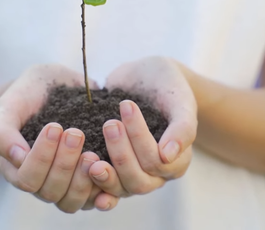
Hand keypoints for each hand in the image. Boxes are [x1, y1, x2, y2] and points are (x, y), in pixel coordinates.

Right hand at [0, 64, 118, 211]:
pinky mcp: (89, 181)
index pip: (27, 179)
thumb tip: (17, 159)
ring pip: (72, 202)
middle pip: (50, 192)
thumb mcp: (12, 103)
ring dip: (83, 179)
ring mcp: (65, 184)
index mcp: (16, 166)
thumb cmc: (31, 91)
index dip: (41, 158)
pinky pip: (96, 198)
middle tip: (76, 133)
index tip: (54, 126)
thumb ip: (3, 131)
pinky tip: (108, 166)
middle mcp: (40, 180)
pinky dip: (103, 186)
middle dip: (64, 164)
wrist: (60, 81)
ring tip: (92, 153)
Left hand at [89, 57, 196, 196]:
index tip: (126, 105)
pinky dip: (93, 185)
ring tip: (89, 153)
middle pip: (139, 182)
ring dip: (105, 173)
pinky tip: (82, 174)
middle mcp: (157, 173)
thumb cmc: (167, 84)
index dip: (140, 138)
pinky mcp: (113, 168)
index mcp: (177, 160)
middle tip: (109, 124)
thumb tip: (167, 156)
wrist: (145, 76)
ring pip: (120, 188)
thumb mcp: (180, 99)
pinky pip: (104, 186)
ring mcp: (134, 172)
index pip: (157, 162)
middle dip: (121, 155)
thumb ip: (182, 127)